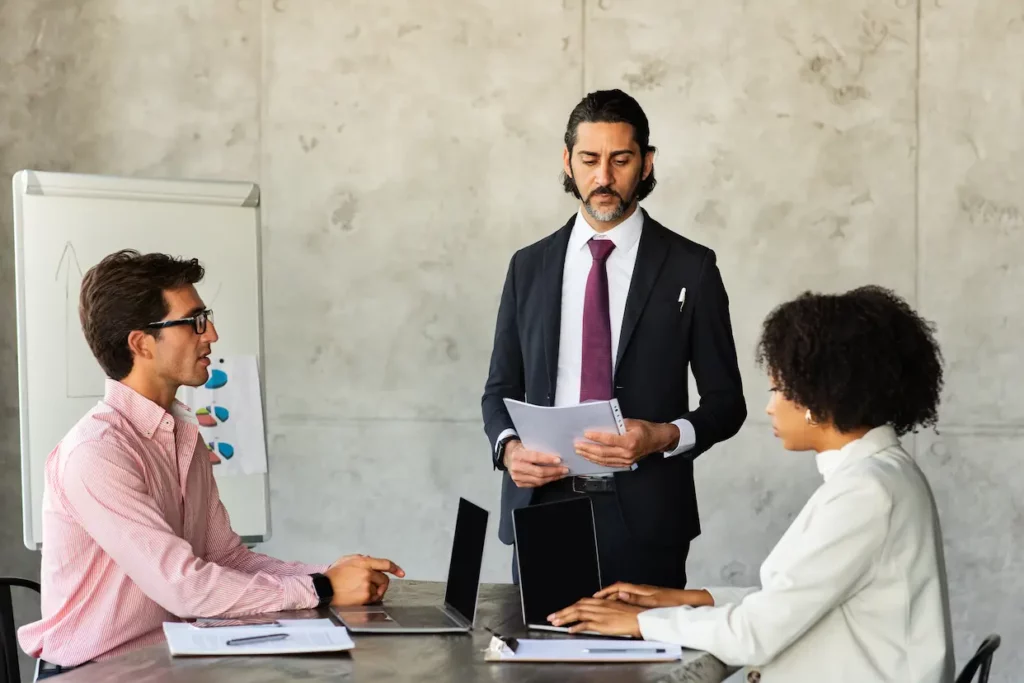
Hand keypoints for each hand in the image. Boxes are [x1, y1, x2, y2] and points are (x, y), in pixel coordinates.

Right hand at [325, 554, 404, 605]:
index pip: (385, 564)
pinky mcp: (365, 596)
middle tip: (373, 586)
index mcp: (363, 562)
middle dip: (381, 583)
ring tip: (361, 591)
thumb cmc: (334, 575)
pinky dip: (370, 598)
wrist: (325, 588)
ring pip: (379, 589)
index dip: (395, 568)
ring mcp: (367, 585)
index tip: (401, 573)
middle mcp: (367, 572)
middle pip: (384, 579)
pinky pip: (374, 598)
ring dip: (374, 591)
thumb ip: (360, 558)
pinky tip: (360, 596)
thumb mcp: (346, 560)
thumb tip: (371, 559)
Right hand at [503, 440, 568, 487]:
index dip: (548, 459)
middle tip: (565, 469)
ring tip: (561, 474)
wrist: (507, 456)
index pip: (535, 457)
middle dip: (554, 471)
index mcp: (518, 455)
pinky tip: (553, 477)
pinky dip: (546, 481)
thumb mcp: (527, 445)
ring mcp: (517, 477)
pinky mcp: (519, 484)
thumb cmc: (521, 449)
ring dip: (552, 477)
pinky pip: (536, 484)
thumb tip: (556, 453)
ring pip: (539, 480)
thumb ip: (538, 449)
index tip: (559, 460)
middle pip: (539, 472)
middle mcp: (516, 467)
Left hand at [547, 598, 644, 636]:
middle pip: (576, 606)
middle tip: (552, 616)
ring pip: (578, 613)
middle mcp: (599, 606)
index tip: (562, 610)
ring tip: (556, 622)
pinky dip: (577, 627)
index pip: (581, 602)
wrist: (640, 618)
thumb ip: (605, 609)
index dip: (570, 606)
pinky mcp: (602, 623)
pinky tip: (570, 630)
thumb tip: (597, 613)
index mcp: (602, 601)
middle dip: (563, 611)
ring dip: (565, 617)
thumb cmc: (632, 614)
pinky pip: (586, 624)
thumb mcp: (616, 608)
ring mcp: (600, 614)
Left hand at [574, 419, 679, 467]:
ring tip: (580, 452)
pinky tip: (590, 457)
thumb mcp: (632, 422)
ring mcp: (626, 461)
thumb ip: (617, 424)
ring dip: (590, 456)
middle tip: (577, 445)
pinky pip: (609, 464)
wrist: (658, 440)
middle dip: (588, 449)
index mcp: (629, 442)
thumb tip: (602, 424)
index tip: (586, 434)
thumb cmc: (646, 429)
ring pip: (604, 460)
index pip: (609, 440)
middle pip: (603, 452)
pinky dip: (598, 461)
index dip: (596, 437)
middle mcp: (627, 453)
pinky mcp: (625, 464)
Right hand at [594, 582, 713, 608]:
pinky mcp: (649, 597)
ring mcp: (645, 592)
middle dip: (606, 593)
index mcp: (640, 589)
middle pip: (619, 588)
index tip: (595, 596)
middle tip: (595, 600)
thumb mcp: (653, 602)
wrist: (686, 601)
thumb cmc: (672, 602)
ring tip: (605, 604)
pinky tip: (622, 606)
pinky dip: (622, 600)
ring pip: (624, 592)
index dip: (605, 591)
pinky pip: (630, 596)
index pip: (618, 587)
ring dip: (614, 597)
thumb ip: (636, 598)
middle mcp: (641, 589)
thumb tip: (620, 594)